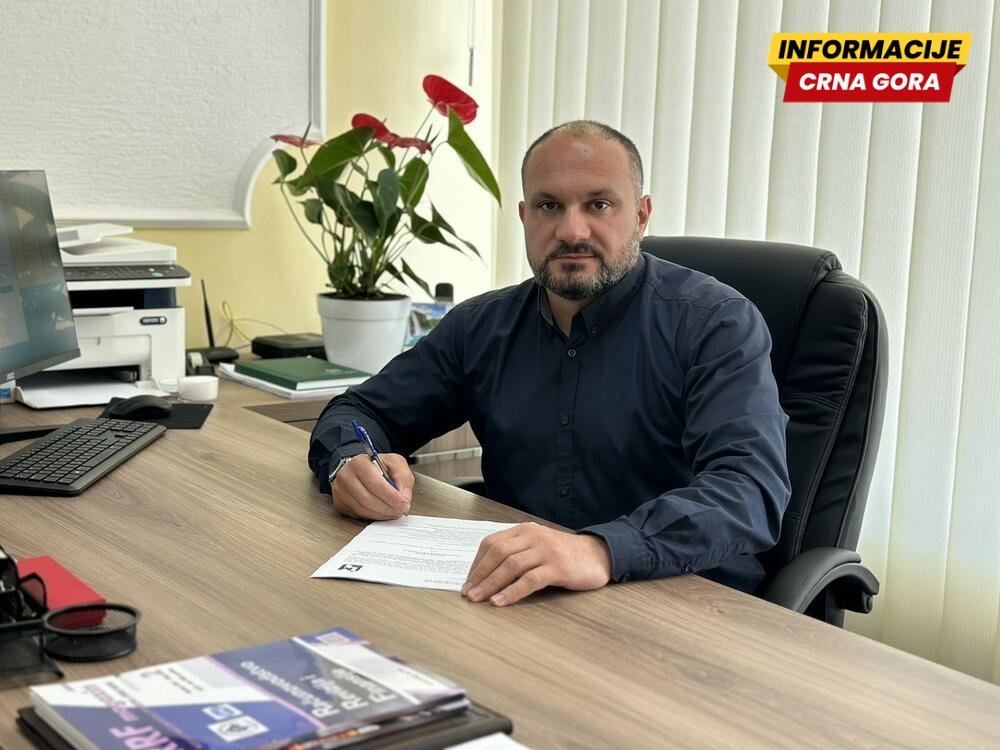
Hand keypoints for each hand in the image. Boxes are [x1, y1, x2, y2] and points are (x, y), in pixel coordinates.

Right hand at [331, 453, 413, 520]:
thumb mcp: (395, 463)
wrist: (360, 469)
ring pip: (363, 509)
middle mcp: (346, 476)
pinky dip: (374, 516)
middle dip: (387, 507)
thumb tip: (404, 498)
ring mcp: (340, 491)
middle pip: (367, 498)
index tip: (404, 503)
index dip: (391, 496)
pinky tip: (383, 512)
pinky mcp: (340, 503)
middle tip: (401, 510)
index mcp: (359, 462)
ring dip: (382, 513)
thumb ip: (403, 478)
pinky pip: (358, 514)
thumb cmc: (378, 466)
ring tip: (394, 512)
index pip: (375, 483)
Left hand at [462, 523, 611, 606]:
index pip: (492, 543)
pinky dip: (511, 592)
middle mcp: (533, 537)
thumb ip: (516, 553)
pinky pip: (530, 580)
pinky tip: (499, 602)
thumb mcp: (537, 546)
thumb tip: (485, 575)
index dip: (476, 563)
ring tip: (478, 599)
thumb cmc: (563, 554)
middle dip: (479, 574)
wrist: (598, 555)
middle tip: (467, 593)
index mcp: (524, 530)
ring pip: (511, 566)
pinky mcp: (558, 568)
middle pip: (498, 553)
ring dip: (490, 584)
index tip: (467, 581)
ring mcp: (546, 551)